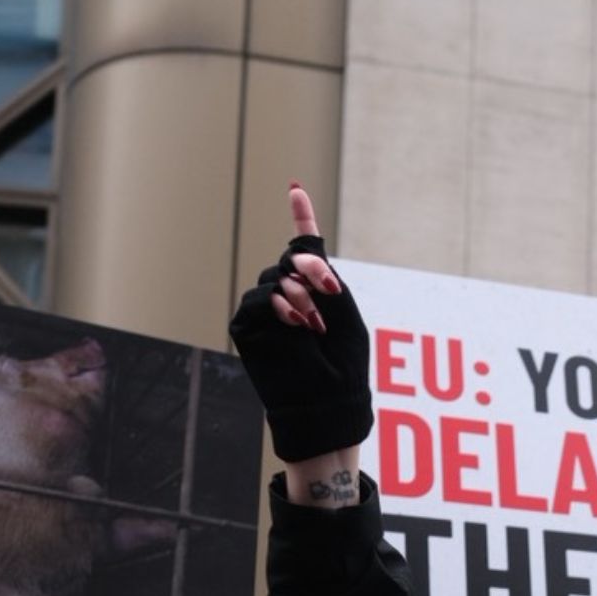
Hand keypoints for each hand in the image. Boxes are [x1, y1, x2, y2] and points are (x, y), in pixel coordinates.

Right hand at [227, 183, 371, 467]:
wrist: (328, 405)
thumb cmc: (345, 369)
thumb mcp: (347, 316)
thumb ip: (327, 280)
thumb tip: (309, 248)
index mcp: (316, 295)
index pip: (304, 251)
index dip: (301, 219)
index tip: (295, 189)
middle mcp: (290, 299)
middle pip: (290, 259)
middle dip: (310, 265)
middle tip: (328, 288)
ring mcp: (268, 313)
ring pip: (273, 277)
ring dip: (297, 293)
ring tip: (313, 322)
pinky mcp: (250, 328)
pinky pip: (257, 299)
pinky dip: (277, 305)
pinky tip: (296, 323)